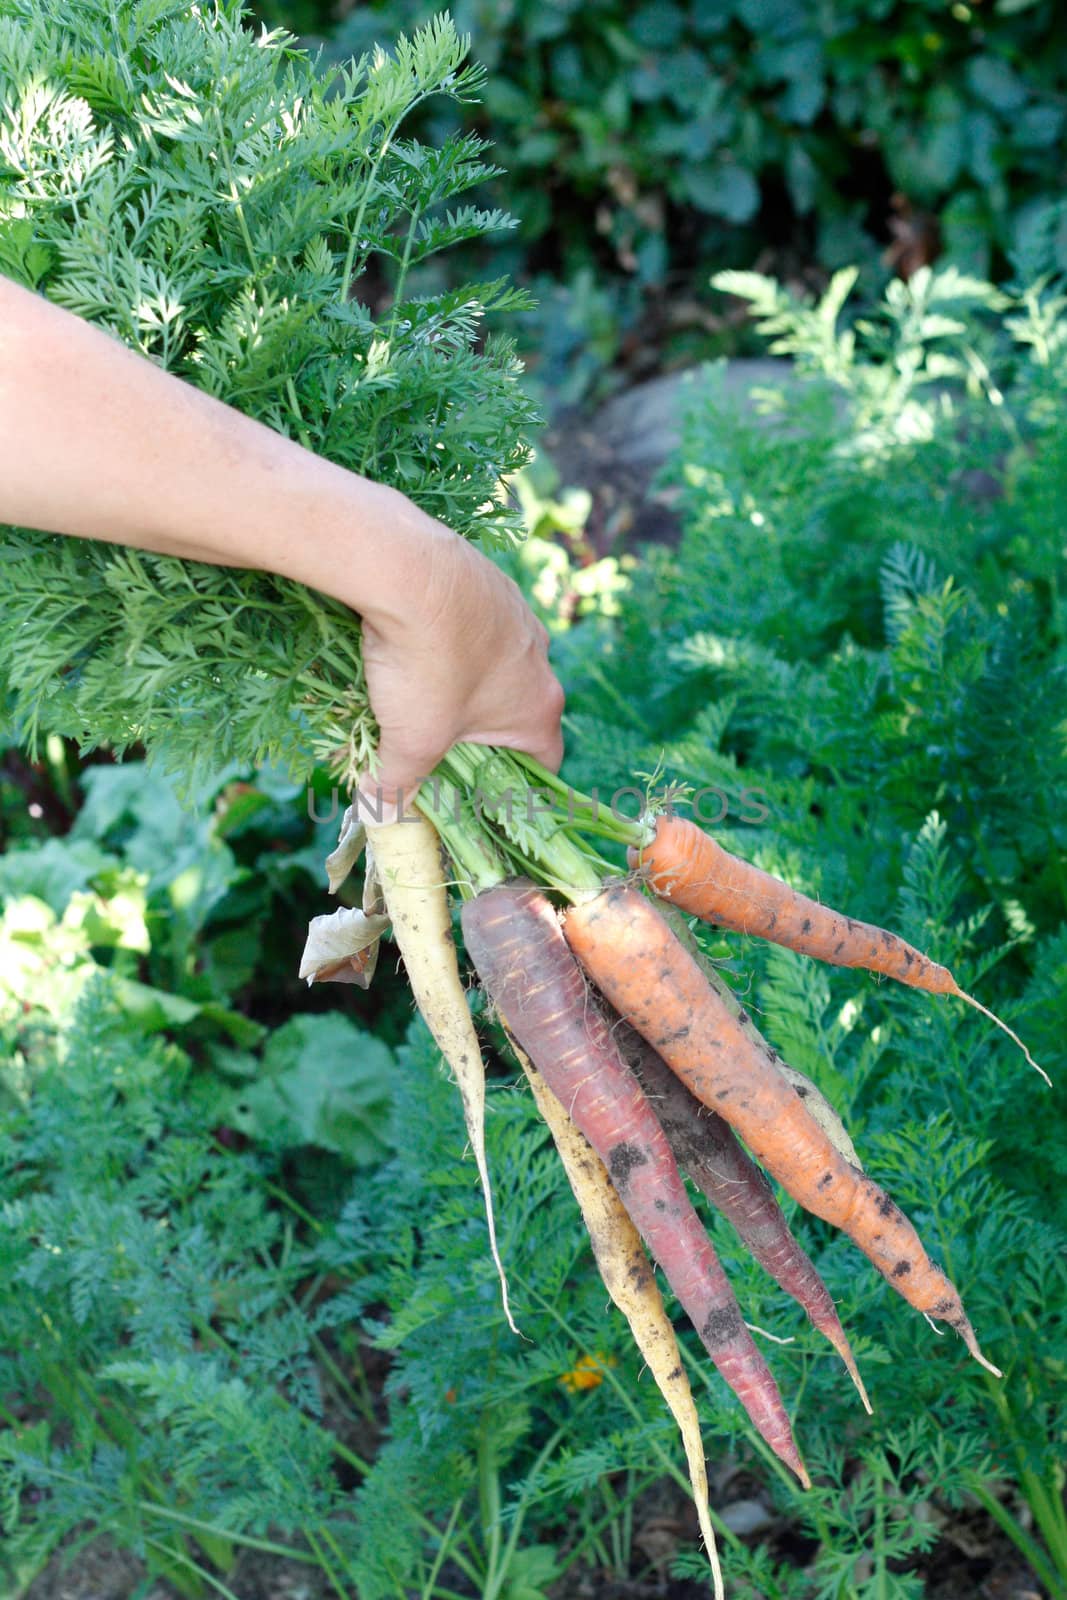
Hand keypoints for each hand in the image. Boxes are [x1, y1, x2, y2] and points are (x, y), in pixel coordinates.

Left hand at [359, 514, 564, 807]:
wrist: (408, 568)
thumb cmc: (424, 665)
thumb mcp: (408, 741)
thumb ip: (396, 785)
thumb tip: (377, 813)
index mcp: (540, 707)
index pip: (543, 764)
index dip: (511, 786)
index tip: (476, 793)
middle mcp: (542, 660)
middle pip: (513, 714)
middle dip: (475, 735)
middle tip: (432, 745)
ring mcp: (519, 616)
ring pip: (493, 666)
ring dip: (460, 685)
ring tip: (413, 691)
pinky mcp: (490, 583)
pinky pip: (474, 625)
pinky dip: (448, 639)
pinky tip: (409, 642)